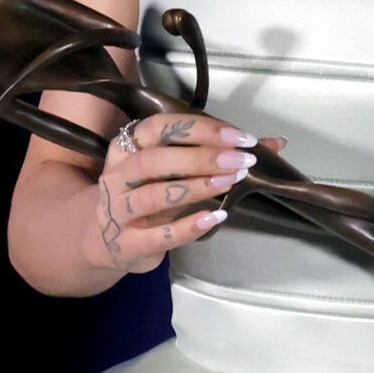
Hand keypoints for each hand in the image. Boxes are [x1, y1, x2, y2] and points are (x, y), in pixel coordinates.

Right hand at [86, 113, 287, 275]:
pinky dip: (188, 227)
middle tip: (242, 161)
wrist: (98, 240)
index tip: (237, 136)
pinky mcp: (127, 244)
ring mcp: (118, 211)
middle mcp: (118, 176)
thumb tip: (275, 143)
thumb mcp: (172, 173)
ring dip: (195, 187)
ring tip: (231, 182)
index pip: (158, 128)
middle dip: (201, 157)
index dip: (199, 130)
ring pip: (154, 195)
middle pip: (155, 160)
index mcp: (127, 148)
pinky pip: (158, 235)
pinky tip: (215, 219)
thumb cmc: (144, 196)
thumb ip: (217, 155)